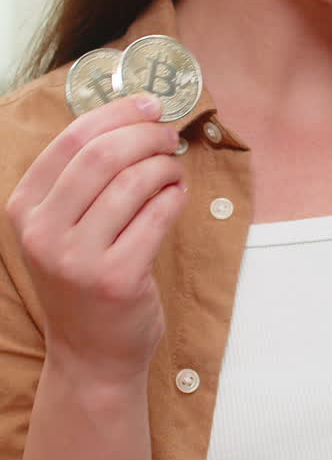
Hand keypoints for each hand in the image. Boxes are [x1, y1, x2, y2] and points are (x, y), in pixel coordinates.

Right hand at [5, 94, 186, 381]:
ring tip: (173, 170)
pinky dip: (174, 197)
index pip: (70, 141)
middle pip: (102, 156)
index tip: (148, 104)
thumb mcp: (62, 228)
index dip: (116, 114)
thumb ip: (83, 178)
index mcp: (24, 209)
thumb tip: (134, 113)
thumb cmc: (84, 280)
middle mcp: (43, 233)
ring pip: (132, 183)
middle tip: (169, 135)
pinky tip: (177, 195)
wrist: (91, 356)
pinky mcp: (117, 279)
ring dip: (164, 166)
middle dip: (145, 135)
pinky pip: (157, 216)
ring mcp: (77, 260)